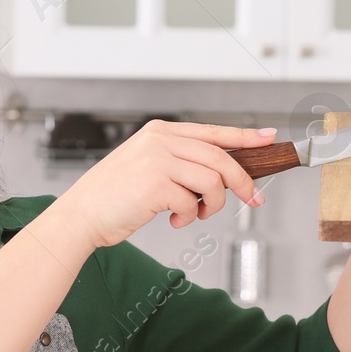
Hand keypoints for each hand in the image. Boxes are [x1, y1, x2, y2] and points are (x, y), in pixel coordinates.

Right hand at [54, 119, 270, 248]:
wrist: (82, 215)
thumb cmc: (115, 196)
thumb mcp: (149, 167)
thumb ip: (181, 163)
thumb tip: (222, 174)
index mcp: (161, 131)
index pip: (213, 132)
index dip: (245, 136)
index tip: (268, 138)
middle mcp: (161, 140)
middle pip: (221, 158)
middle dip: (242, 182)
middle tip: (253, 199)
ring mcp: (158, 160)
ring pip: (212, 181)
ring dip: (212, 206)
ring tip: (195, 215)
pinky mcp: (156, 184)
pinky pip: (191, 203)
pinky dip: (188, 218)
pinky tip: (173, 220)